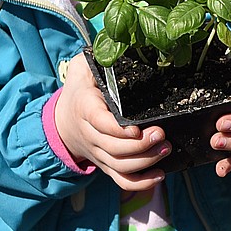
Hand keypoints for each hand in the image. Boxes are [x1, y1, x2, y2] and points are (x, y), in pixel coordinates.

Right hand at [55, 52, 169, 190]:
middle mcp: (91, 135)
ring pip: (119, 166)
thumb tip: (112, 46)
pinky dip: (140, 183)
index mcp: (86, 109)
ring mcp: (99, 153)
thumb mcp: (83, 68)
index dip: (118, 130)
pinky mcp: (107, 164)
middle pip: (113, 148)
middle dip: (140, 146)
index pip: (100, 123)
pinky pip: (121, 180)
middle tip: (162, 135)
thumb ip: (96, 57)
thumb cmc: (82, 90)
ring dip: (144, 162)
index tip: (138, 129)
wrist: (63, 121)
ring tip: (167, 149)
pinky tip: (160, 175)